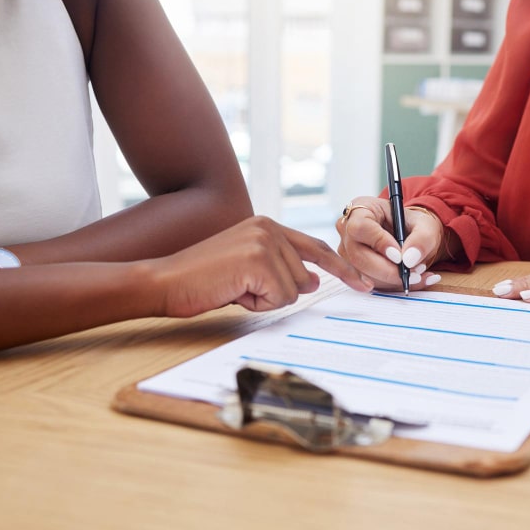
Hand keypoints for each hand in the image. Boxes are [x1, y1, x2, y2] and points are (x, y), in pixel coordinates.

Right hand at [150, 216, 373, 315]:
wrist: (165, 281)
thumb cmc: (202, 280)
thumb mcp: (247, 270)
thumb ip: (280, 269)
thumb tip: (311, 281)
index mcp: (268, 225)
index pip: (314, 248)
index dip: (342, 268)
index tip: (364, 284)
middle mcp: (269, 228)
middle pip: (305, 277)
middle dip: (276, 293)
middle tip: (239, 287)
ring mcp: (265, 242)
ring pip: (293, 290)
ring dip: (264, 299)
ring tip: (234, 288)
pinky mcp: (259, 261)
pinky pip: (279, 298)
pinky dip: (256, 304)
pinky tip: (233, 292)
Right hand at [336, 197, 443, 290]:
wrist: (411, 236)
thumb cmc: (413, 225)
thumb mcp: (425, 225)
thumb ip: (422, 239)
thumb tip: (409, 259)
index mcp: (361, 209)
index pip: (361, 227)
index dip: (379, 243)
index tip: (400, 256)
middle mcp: (347, 229)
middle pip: (358, 255)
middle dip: (387, 270)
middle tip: (414, 274)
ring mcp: (347, 251)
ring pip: (362, 273)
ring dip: (392, 280)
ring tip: (418, 276)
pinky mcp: (351, 268)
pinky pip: (366, 282)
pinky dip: (390, 286)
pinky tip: (411, 281)